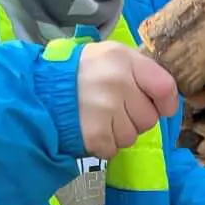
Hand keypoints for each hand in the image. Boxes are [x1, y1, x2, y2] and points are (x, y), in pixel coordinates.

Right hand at [76, 41, 178, 156]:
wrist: (38, 89)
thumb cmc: (79, 71)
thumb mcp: (109, 55)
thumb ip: (139, 70)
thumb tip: (166, 98)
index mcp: (123, 60)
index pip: (164, 87)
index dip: (166, 103)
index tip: (160, 107)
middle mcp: (117, 83)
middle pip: (149, 118)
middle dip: (135, 118)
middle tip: (114, 109)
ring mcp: (105, 111)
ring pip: (132, 137)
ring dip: (118, 132)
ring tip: (98, 118)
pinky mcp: (94, 135)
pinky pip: (113, 149)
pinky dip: (103, 144)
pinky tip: (89, 129)